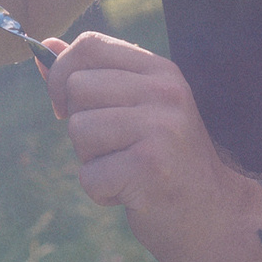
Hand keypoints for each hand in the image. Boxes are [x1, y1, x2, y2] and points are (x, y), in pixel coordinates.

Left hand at [45, 32, 261, 261]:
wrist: (217, 216)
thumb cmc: (167, 160)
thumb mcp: (138, 108)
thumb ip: (94, 76)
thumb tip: (44, 46)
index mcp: (161, 71)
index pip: (90, 45)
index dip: (62, 72)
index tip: (67, 106)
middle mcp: (165, 93)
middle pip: (77, 88)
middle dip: (79, 124)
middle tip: (114, 148)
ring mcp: (161, 129)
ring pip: (79, 131)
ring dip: (91, 161)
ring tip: (126, 170)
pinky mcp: (151, 169)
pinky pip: (89, 176)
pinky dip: (102, 192)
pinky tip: (132, 194)